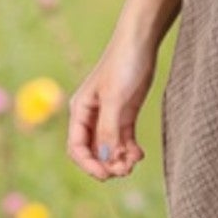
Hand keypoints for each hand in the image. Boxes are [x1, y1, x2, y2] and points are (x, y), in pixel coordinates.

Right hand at [66, 30, 157, 179]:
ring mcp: (109, 116)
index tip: (105, 175)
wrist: (141, 42)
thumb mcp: (115, 98)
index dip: (88, 164)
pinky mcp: (125, 114)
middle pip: (93, 151)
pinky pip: (123, 140)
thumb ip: (108, 129)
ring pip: (109, 148)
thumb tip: (105, 158)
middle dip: (106, 164)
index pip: (77, 147)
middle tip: (125, 170)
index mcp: (80, 110)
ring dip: (119, 160)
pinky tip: (139, 154)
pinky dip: (129, 150)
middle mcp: (91, 116)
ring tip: (134, 162)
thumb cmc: (123, 64)